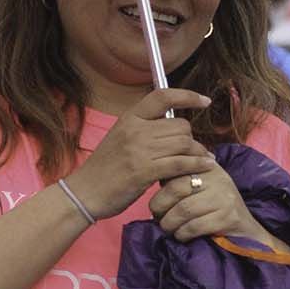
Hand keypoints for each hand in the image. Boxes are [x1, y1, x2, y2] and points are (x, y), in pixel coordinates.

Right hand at [68, 89, 215, 220]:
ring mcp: (139, 151)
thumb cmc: (105, 168)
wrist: (84, 192)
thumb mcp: (120, 138)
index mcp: (129, 118)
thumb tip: (173, 125)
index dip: (187, 96)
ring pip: (184, 143)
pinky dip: (197, 165)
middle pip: (179, 125)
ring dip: (198, 153)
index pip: (162, 96)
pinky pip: (181, 163)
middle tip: (196, 149)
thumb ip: (144, 128)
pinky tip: (205, 168)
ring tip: (204, 160)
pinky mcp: (144, 172)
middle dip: (192, 138)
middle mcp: (135, 130)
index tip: (204, 101)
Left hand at [150, 161, 276, 245]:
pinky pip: (195, 226)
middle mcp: (217, 177)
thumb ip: (180, 179)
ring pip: (183, 210)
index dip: (159, 193)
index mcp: (207, 167)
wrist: (246, 230)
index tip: (155, 208)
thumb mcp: (200, 187)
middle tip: (158, 220)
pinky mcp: (228, 217)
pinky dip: (183, 233)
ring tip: (169, 229)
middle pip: (175, 190)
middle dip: (160, 208)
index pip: (174, 173)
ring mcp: (224, 197)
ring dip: (170, 224)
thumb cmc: (217, 208)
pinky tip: (182, 236)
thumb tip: (151, 178)